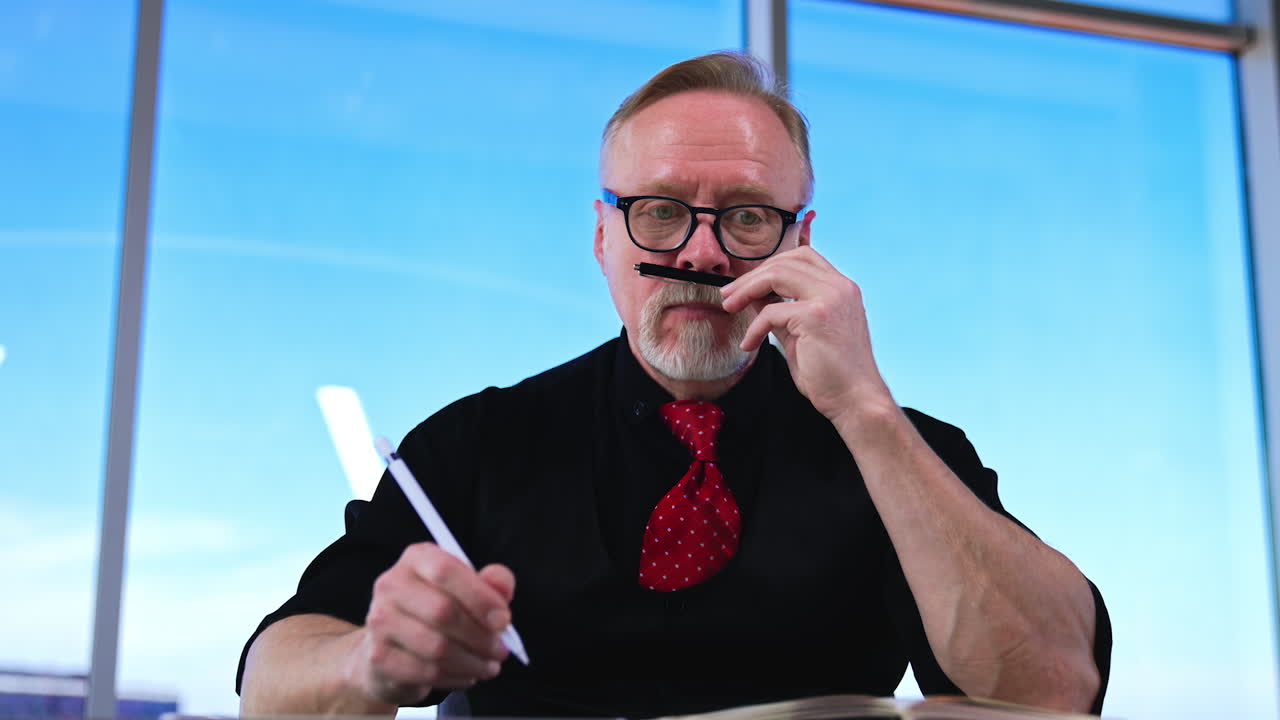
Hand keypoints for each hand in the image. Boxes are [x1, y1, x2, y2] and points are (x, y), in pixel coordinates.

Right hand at [347, 542, 513, 704]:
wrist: (392, 645)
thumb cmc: (437, 610)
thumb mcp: (468, 588)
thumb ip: (492, 583)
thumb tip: (502, 590)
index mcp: (417, 559)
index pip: (446, 571)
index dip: (480, 597)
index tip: (504, 620)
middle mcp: (391, 584)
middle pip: (442, 612)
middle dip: (480, 636)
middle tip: (500, 650)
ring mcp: (380, 621)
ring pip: (436, 648)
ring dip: (472, 662)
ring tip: (488, 666)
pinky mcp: (378, 656)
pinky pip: (426, 672)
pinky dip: (455, 678)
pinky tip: (466, 675)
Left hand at [721, 245, 893, 422]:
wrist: (856, 401)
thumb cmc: (831, 374)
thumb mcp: (801, 334)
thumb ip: (782, 311)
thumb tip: (754, 296)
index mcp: (841, 288)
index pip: (803, 256)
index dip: (770, 265)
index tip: (746, 284)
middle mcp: (840, 286)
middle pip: (786, 261)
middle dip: (751, 276)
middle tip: (728, 294)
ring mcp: (830, 298)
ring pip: (777, 275)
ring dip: (747, 290)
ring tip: (729, 307)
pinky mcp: (816, 316)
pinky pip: (771, 312)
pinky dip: (754, 328)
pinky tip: (749, 345)